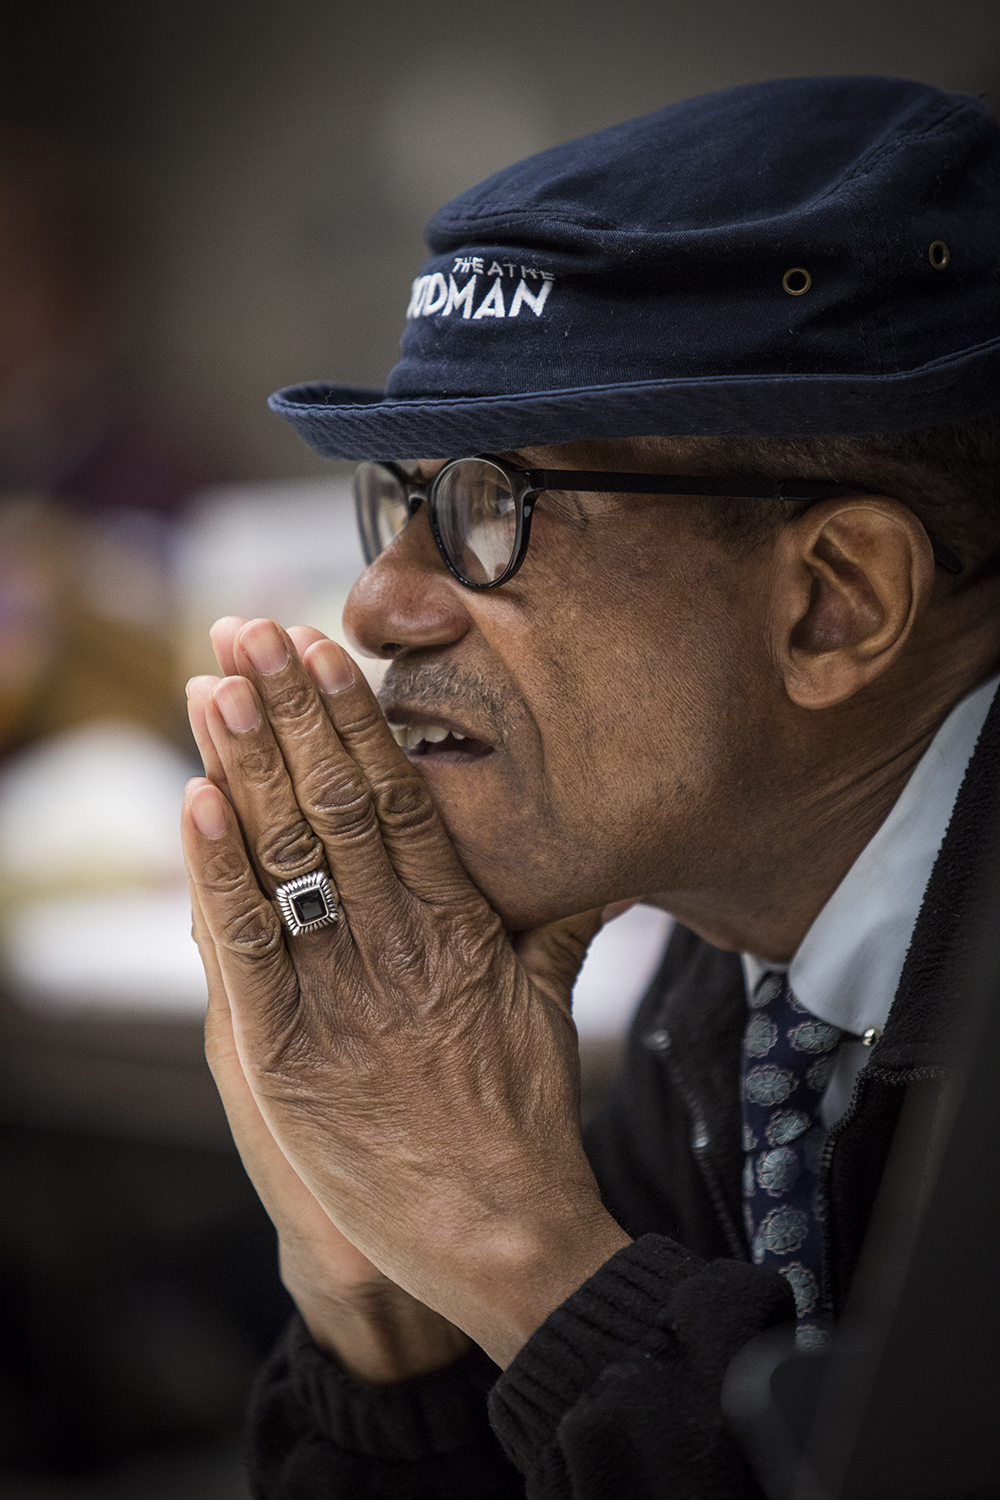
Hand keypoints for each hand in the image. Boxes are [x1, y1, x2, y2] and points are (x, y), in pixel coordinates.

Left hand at [182, 618, 629, 1366]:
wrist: (504, 1231)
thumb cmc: (524, 1118)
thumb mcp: (548, 1001)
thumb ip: (560, 919)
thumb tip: (602, 857)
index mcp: (459, 923)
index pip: (400, 796)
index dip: (356, 718)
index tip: (321, 648)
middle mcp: (399, 942)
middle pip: (338, 805)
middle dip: (292, 712)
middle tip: (249, 629)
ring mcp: (343, 995)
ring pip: (291, 859)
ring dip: (248, 765)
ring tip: (218, 683)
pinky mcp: (291, 1054)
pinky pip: (249, 951)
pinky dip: (218, 877)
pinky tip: (196, 804)